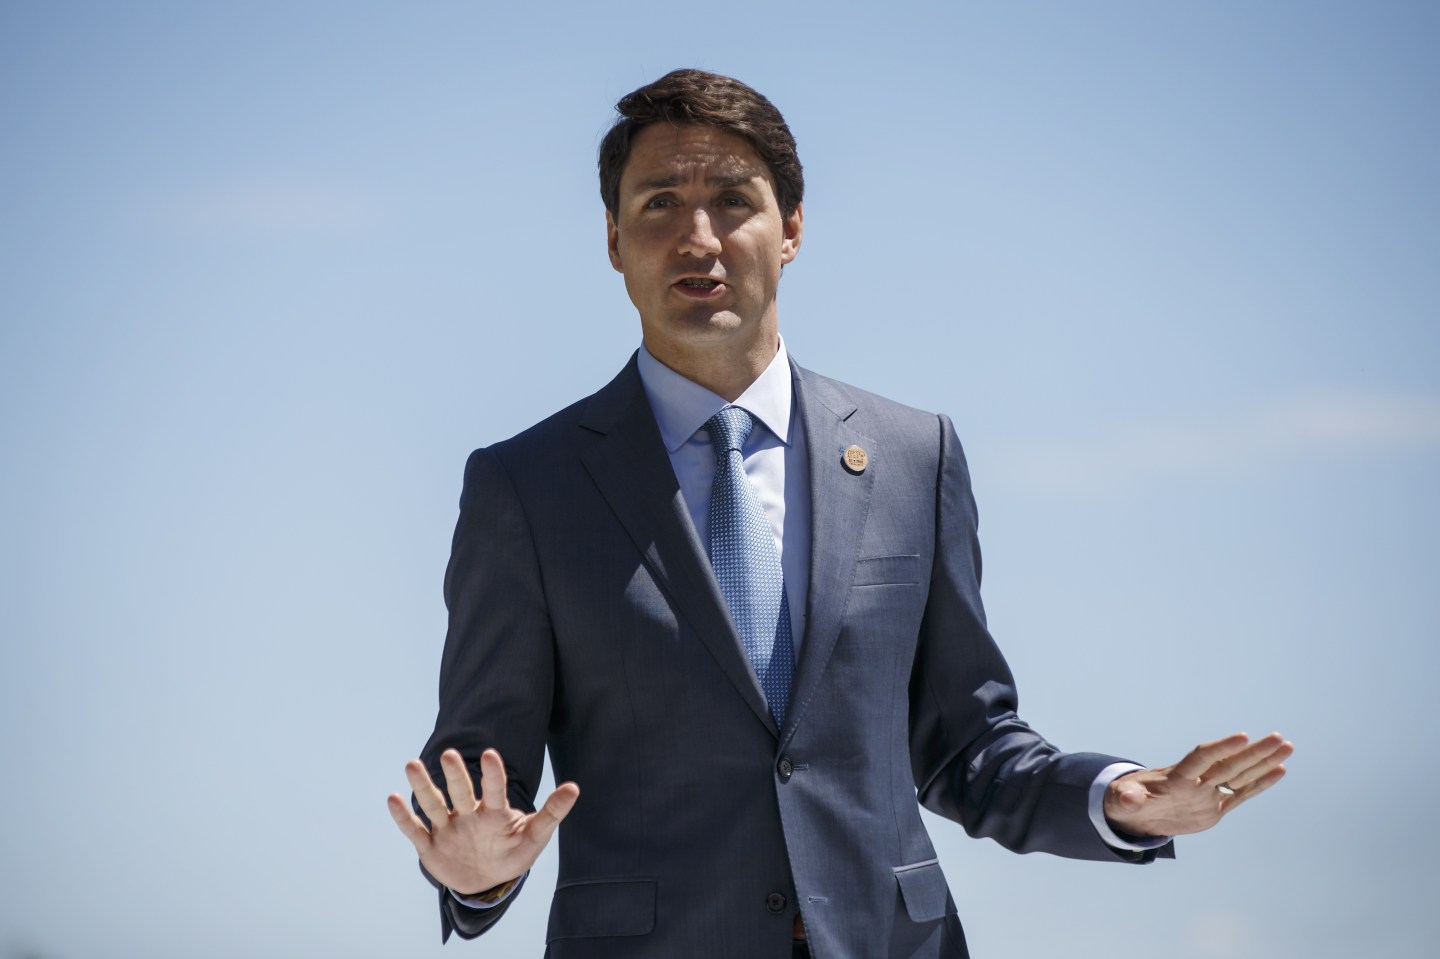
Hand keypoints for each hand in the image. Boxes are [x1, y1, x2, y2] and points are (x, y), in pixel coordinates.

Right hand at [386, 747, 579, 895]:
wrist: (486, 881)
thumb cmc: (512, 853)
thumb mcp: (534, 837)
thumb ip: (551, 813)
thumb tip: (575, 787)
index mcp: (494, 813)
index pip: (494, 790)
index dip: (493, 774)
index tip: (491, 754)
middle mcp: (468, 815)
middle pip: (461, 792)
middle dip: (456, 775)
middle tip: (450, 754)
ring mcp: (448, 830)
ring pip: (434, 806)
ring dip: (423, 787)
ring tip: (412, 764)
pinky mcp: (430, 847)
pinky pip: (415, 830)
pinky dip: (404, 817)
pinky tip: (393, 798)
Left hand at [1104, 732, 1292, 837]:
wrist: (1136, 812)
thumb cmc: (1125, 800)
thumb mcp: (1120, 800)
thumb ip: (1126, 798)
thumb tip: (1126, 797)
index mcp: (1176, 777)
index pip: (1201, 758)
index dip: (1220, 748)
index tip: (1242, 736)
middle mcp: (1197, 781)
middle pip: (1228, 763)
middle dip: (1253, 752)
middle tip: (1277, 738)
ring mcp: (1207, 793)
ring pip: (1240, 775)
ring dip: (1263, 762)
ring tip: (1286, 746)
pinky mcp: (1214, 808)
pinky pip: (1241, 794)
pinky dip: (1260, 784)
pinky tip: (1280, 769)